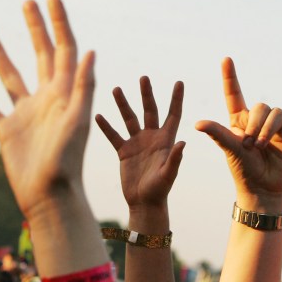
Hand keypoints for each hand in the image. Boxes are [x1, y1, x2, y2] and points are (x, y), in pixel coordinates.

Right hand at [0, 0, 94, 217]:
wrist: (49, 196)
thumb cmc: (67, 161)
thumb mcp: (77, 121)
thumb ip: (82, 87)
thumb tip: (90, 51)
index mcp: (65, 93)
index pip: (64, 49)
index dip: (59, 23)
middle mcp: (47, 99)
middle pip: (41, 55)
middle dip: (36, 28)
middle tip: (28, 2)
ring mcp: (26, 114)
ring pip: (10, 76)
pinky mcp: (8, 131)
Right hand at [95, 77, 185, 210]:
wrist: (144, 203)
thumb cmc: (160, 191)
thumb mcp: (168, 174)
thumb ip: (175, 159)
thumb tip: (183, 142)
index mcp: (166, 140)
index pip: (173, 114)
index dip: (176, 99)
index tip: (179, 82)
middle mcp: (151, 137)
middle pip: (149, 110)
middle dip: (146, 94)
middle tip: (143, 77)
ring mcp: (137, 143)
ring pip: (129, 119)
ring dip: (123, 104)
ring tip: (116, 89)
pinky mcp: (124, 151)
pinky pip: (114, 135)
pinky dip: (106, 126)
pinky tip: (98, 115)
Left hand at [194, 58, 281, 211]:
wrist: (262, 190)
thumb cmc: (242, 171)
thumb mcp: (229, 149)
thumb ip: (218, 133)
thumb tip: (197, 123)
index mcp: (238, 121)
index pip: (233, 94)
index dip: (230, 77)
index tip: (226, 59)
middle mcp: (256, 121)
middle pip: (261, 107)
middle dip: (257, 125)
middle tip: (250, 145)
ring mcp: (274, 128)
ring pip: (277, 113)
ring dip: (270, 129)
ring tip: (263, 147)